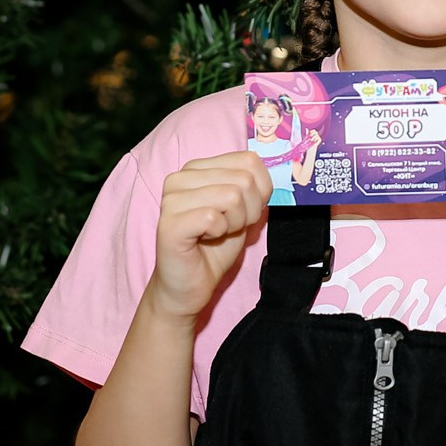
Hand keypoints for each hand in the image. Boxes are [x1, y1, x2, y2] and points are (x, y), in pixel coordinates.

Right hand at [149, 151, 269, 319]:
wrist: (189, 285)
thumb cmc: (214, 248)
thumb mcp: (243, 211)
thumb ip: (254, 187)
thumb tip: (275, 170)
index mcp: (198, 168)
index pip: (249, 160)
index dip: (260, 192)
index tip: (244, 212)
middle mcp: (180, 177)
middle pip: (244, 179)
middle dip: (248, 211)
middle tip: (229, 227)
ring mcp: (171, 198)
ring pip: (232, 196)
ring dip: (234, 223)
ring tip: (216, 233)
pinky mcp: (169, 223)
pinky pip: (214, 217)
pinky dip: (220, 233)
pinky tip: (205, 239)